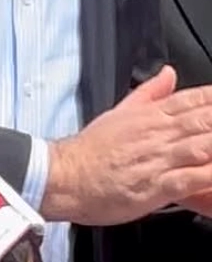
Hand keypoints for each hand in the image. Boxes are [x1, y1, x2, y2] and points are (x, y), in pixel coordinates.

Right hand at [44, 67, 211, 225]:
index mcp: (153, 116)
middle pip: (206, 119)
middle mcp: (159, 135)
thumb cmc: (88, 153)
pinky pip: (190, 179)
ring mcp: (158, 160)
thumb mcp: (119, 112)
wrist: (63, 178)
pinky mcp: (154, 187)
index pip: (197, 99)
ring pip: (204, 145)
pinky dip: (206, 175)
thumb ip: (149, 93)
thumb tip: (168, 73)